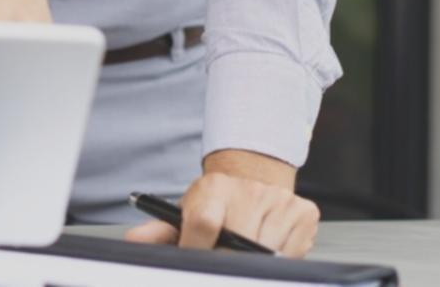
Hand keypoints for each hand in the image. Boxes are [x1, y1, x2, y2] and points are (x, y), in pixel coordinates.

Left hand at [124, 149, 318, 257]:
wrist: (253, 176)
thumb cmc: (217, 202)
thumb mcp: (186, 210)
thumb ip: (160, 230)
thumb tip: (135, 242)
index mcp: (213, 189)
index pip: (204, 223)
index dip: (196, 250)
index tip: (195, 260)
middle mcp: (249, 190)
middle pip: (237, 243)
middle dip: (225, 262)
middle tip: (219, 264)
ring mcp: (279, 201)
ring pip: (266, 252)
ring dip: (252, 263)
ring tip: (241, 255)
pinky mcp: (304, 213)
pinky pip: (291, 254)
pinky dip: (277, 260)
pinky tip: (267, 251)